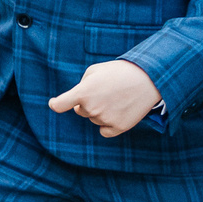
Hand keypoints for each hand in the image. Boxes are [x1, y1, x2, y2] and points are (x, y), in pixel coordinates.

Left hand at [47, 58, 161, 137]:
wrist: (148, 79)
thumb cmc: (119, 72)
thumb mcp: (95, 70)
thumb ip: (82, 85)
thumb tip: (78, 99)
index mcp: (82, 92)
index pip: (59, 105)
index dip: (56, 104)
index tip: (55, 104)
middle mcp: (91, 108)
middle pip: (81, 111)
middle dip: (88, 103)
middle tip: (104, 92)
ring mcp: (105, 119)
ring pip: (94, 119)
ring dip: (100, 111)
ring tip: (116, 98)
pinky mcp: (118, 127)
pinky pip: (104, 130)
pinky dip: (108, 124)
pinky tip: (118, 112)